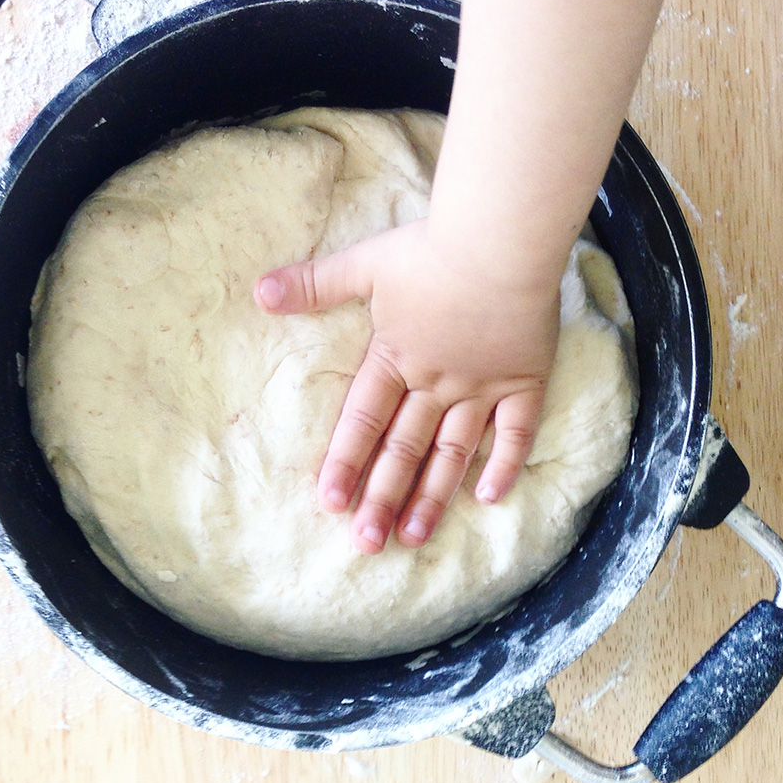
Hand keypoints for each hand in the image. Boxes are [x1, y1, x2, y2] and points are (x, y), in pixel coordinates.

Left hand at [253, 217, 560, 553]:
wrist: (501, 240)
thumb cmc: (431, 250)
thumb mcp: (365, 263)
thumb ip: (315, 284)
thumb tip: (259, 291)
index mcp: (396, 358)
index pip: (363, 421)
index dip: (345, 462)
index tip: (330, 504)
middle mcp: (436, 383)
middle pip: (405, 448)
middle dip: (383, 497)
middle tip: (367, 542)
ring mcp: (481, 387)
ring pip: (453, 451)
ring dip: (433, 495)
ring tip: (414, 536)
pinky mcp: (523, 381)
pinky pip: (516, 431)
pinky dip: (505, 463)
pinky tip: (490, 496)